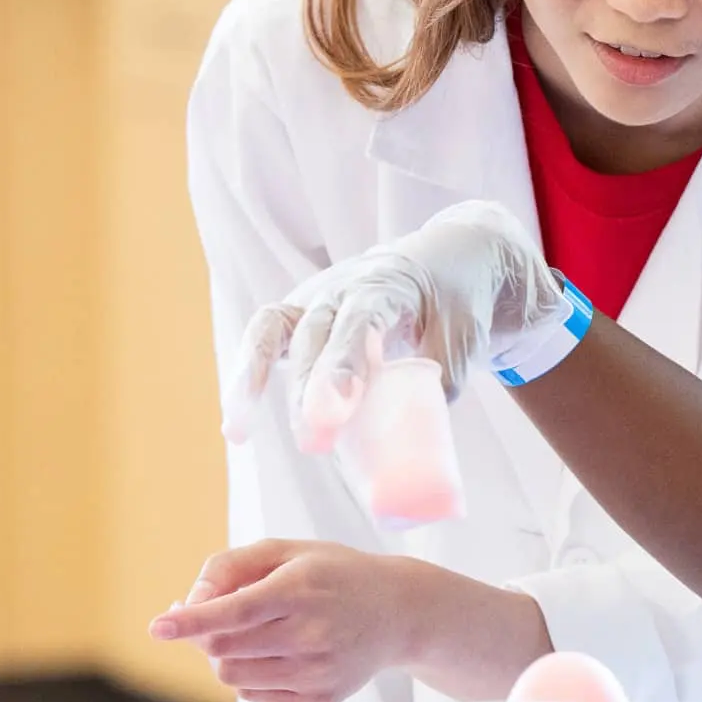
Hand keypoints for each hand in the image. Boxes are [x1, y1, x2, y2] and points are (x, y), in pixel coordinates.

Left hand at [149, 540, 552, 701]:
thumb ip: (230, 567)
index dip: (191, 621)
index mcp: (302, 589)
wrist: (400, 613)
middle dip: (205, 636)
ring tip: (258, 634)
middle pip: (222, 651)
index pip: (234, 612)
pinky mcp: (322, 701)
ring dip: (227, 657)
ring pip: (233, 677)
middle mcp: (312, 635)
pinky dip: (252, 676)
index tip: (158, 627)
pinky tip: (280, 654)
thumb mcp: (288, 551)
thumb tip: (188, 605)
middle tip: (217, 618)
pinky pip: (256, 696)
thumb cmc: (333, 574)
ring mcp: (319, 673)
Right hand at [221, 200, 566, 449]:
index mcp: (386, 284)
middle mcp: (340, 287)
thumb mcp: (464, 336)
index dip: (344, 363)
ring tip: (239, 431)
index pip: (359, 322)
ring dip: (251, 378)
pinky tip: (237, 426)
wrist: (441, 260)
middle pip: (312, 333)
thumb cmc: (455, 301)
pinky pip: (263, 342)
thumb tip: (411, 437)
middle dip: (307, 389)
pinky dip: (245, 379)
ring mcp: (312, 300)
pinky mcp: (298, 319)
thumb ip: (441, 381)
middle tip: (314, 441)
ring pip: (271, 330)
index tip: (338, 408)